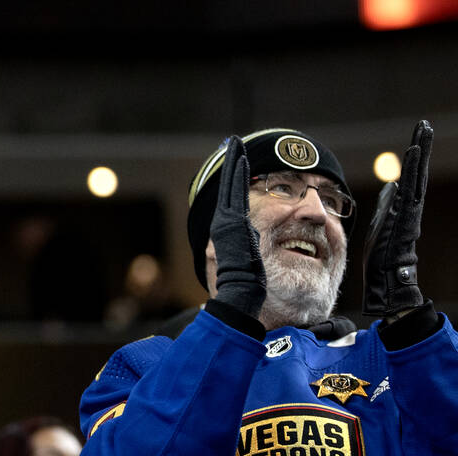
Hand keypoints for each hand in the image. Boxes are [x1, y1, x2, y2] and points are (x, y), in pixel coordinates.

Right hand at [209, 136, 265, 318]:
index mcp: (228, 232)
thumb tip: (251, 245)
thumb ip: (247, 248)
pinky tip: (242, 159)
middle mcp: (224, 223)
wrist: (240, 291)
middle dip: (232, 164)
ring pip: (231, 185)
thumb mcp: (247, 261)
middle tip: (234, 144)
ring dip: (234, 164)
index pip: (232, 200)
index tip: (237, 162)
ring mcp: (227, 221)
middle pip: (229, 187)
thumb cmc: (244, 285)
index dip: (233, 180)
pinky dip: (237, 174)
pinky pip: (236, 191)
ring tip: (237, 145)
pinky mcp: (232, 220)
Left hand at [363, 119, 431, 317]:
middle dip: (421, 149)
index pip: (409, 179)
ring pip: (416, 178)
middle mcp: (410, 208)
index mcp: (402, 209)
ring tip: (422, 131)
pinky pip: (410, 190)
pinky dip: (412, 171)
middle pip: (417, 173)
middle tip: (424, 125)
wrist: (388, 281)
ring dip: (419, 154)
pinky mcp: (406, 217)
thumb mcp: (381, 225)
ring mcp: (410, 212)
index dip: (412, 159)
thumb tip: (391, 186)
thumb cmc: (384, 259)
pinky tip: (413, 154)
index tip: (416, 137)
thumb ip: (387, 205)